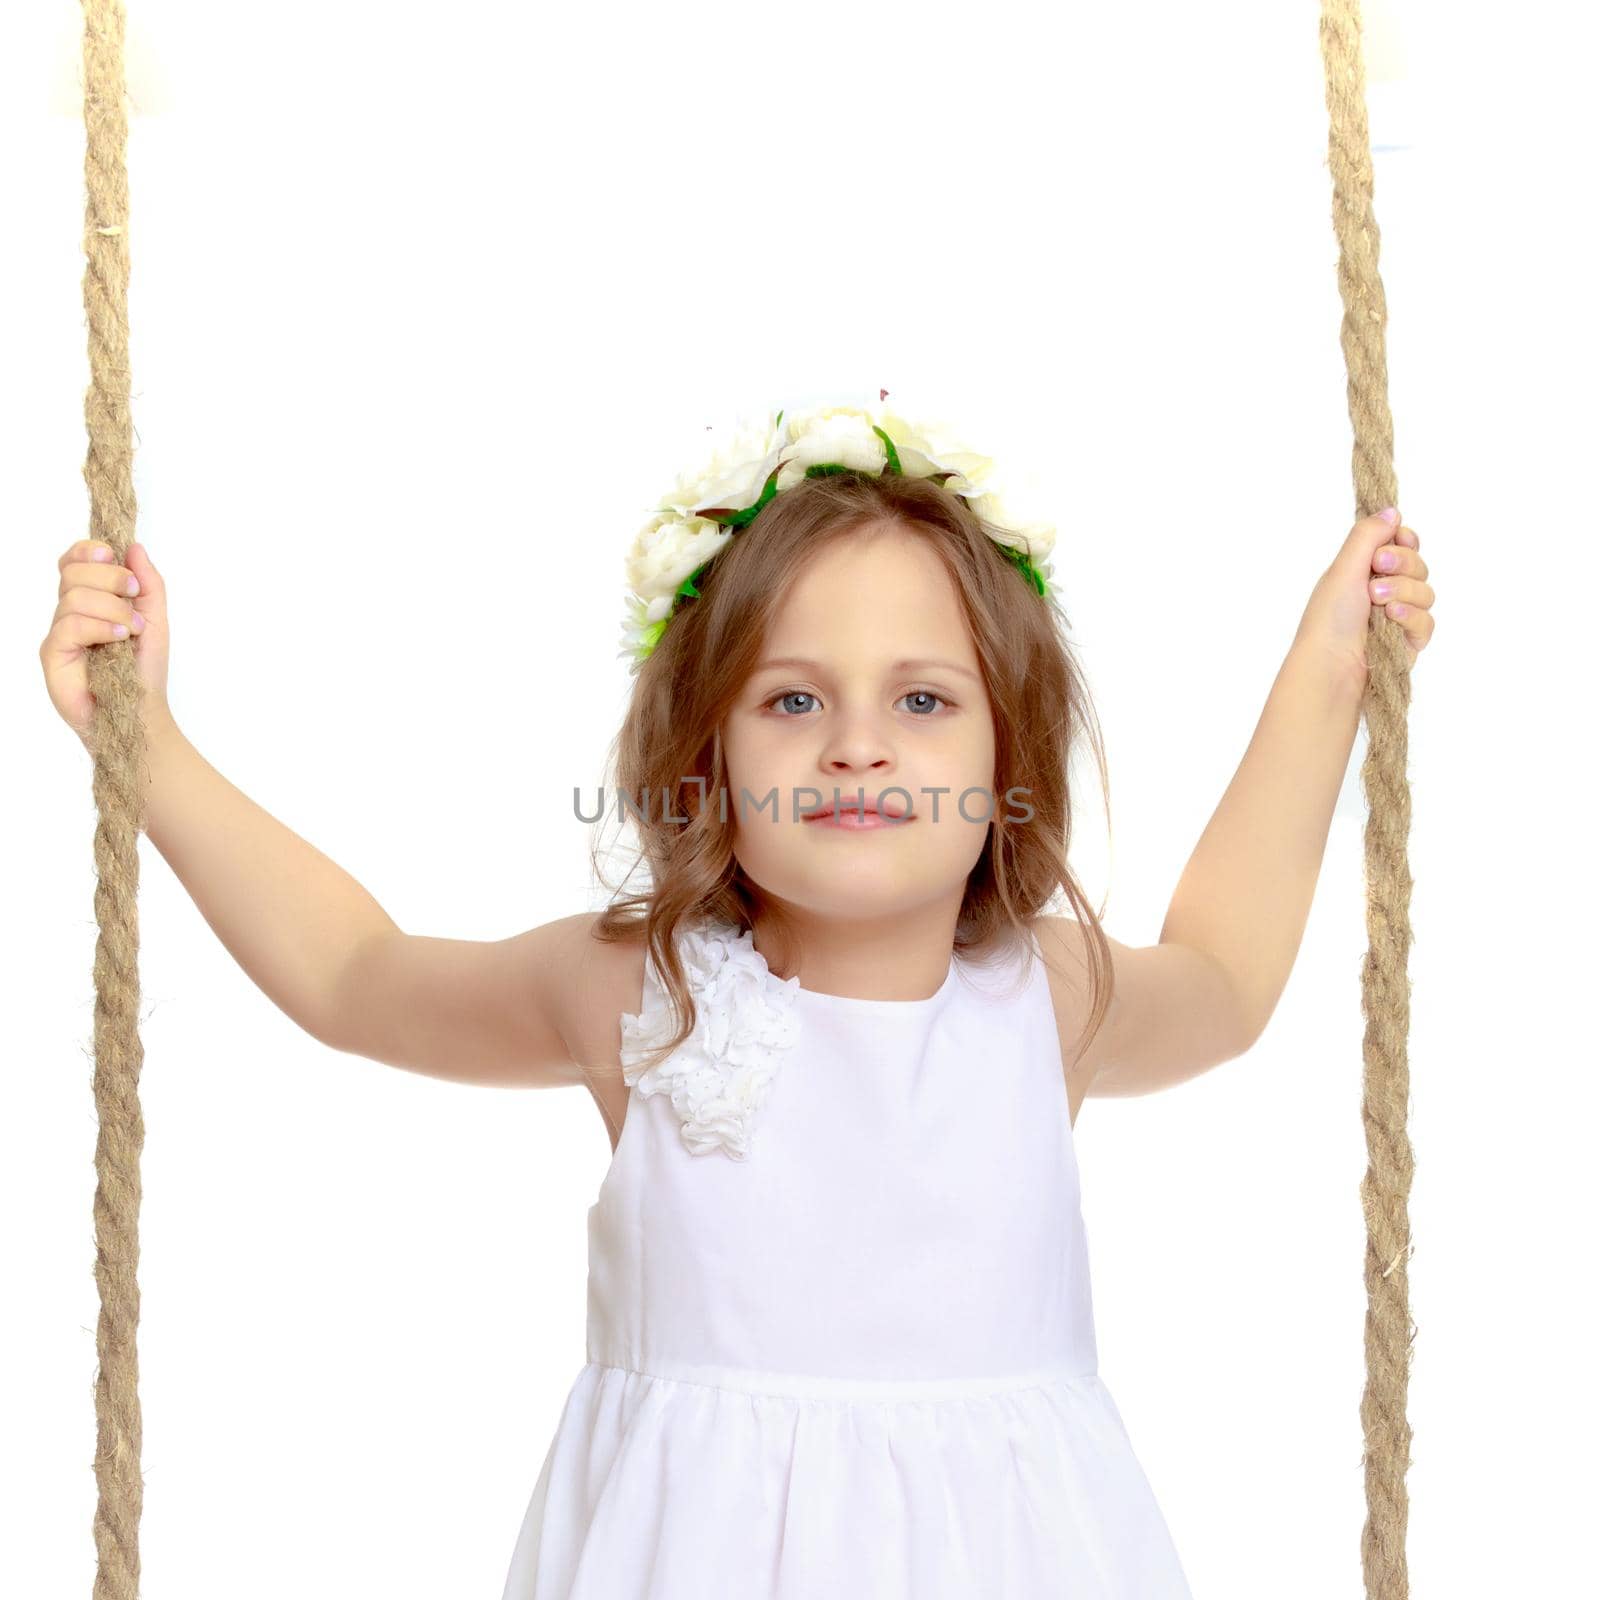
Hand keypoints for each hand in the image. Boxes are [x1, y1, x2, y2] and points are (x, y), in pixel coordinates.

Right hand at [41, 540, 172, 747]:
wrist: (140, 711)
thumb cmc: (143, 669)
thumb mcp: (156, 619)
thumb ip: (149, 583)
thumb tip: (134, 547)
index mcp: (92, 599)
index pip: (75, 560)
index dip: (91, 551)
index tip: (118, 562)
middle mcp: (70, 611)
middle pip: (73, 572)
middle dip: (110, 578)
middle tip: (133, 597)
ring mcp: (59, 632)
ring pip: (74, 596)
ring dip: (112, 609)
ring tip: (131, 631)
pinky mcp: (53, 653)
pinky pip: (69, 625)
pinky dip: (100, 627)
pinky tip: (118, 639)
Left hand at [1295, 508, 1434, 685]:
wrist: (1331, 665)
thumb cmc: (1329, 617)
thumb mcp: (1343, 568)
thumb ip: (1368, 536)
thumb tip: (1392, 510)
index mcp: (1365, 572)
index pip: (1402, 545)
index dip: (1404, 540)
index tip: (1395, 539)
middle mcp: (1384, 591)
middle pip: (1418, 564)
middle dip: (1401, 564)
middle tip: (1377, 570)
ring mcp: (1398, 617)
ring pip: (1426, 592)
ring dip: (1402, 592)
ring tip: (1378, 602)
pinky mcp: (1410, 641)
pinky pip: (1427, 621)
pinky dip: (1411, 618)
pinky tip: (1392, 619)